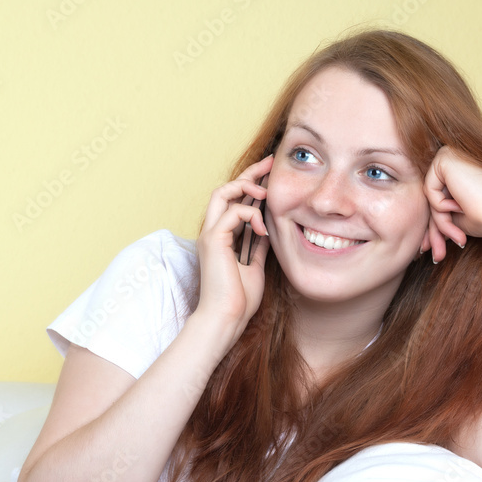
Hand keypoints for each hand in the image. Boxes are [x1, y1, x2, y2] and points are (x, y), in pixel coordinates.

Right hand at [194, 155, 272, 339]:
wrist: (226, 318)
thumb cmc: (239, 299)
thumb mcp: (255, 265)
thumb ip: (257, 245)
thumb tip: (268, 229)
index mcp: (222, 236)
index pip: (234, 201)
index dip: (251, 184)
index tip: (270, 173)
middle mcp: (213, 231)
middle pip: (226, 189)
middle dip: (249, 174)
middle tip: (270, 163)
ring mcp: (210, 234)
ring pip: (223, 193)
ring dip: (247, 187)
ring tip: (266, 192)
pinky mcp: (213, 240)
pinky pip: (233, 213)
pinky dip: (252, 215)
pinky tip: (265, 229)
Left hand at [423, 147, 481, 261]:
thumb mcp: (455, 219)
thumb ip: (438, 217)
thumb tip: (422, 238)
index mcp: (458, 172)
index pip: (436, 201)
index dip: (436, 226)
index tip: (432, 250)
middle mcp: (453, 160)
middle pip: (431, 199)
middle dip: (435, 230)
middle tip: (438, 255)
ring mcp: (449, 156)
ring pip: (429, 197)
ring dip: (440, 222)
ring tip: (457, 237)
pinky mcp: (446, 158)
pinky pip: (429, 189)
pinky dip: (440, 205)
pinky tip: (459, 206)